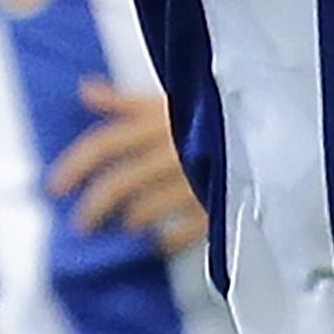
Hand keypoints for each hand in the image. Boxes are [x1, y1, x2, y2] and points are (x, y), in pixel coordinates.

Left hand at [49, 79, 206, 252]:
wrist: (278, 128)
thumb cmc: (220, 112)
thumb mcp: (173, 98)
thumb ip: (128, 102)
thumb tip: (86, 91)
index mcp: (160, 119)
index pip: (105, 143)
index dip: (75, 166)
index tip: (55, 187)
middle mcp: (172, 148)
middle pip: (118, 183)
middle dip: (94, 208)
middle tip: (81, 226)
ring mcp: (196, 177)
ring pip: (146, 209)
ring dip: (131, 222)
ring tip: (128, 228)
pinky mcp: (220, 202)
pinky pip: (183, 231)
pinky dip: (167, 240)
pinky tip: (161, 243)